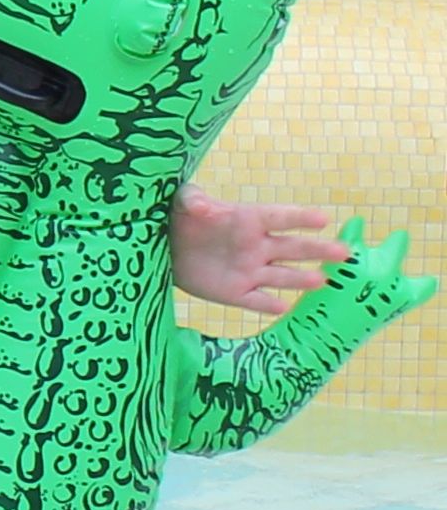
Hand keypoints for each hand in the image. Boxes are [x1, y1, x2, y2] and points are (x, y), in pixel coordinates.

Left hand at [170, 191, 345, 315]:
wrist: (165, 249)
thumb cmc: (181, 218)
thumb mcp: (182, 203)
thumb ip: (193, 201)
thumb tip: (200, 206)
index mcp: (249, 220)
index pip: (280, 217)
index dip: (300, 218)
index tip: (323, 219)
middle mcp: (256, 246)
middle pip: (292, 248)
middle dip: (318, 250)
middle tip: (344, 252)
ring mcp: (248, 271)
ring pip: (281, 276)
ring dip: (300, 279)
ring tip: (321, 280)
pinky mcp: (234, 292)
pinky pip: (255, 301)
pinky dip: (268, 304)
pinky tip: (283, 307)